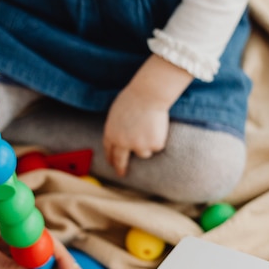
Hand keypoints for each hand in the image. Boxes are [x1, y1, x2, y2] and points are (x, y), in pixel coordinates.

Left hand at [103, 54, 192, 175]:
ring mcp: (138, 146)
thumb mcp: (117, 113)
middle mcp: (122, 143)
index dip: (110, 157)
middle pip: (120, 160)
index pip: (109, 150)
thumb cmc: (133, 98)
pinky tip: (157, 125)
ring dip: (147, 144)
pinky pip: (157, 146)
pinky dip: (159, 138)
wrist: (148, 95)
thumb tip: (120, 137)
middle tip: (121, 173)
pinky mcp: (153, 145)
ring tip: (149, 127)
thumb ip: (116, 127)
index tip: (112, 164)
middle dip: (120, 168)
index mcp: (111, 133)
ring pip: (143, 153)